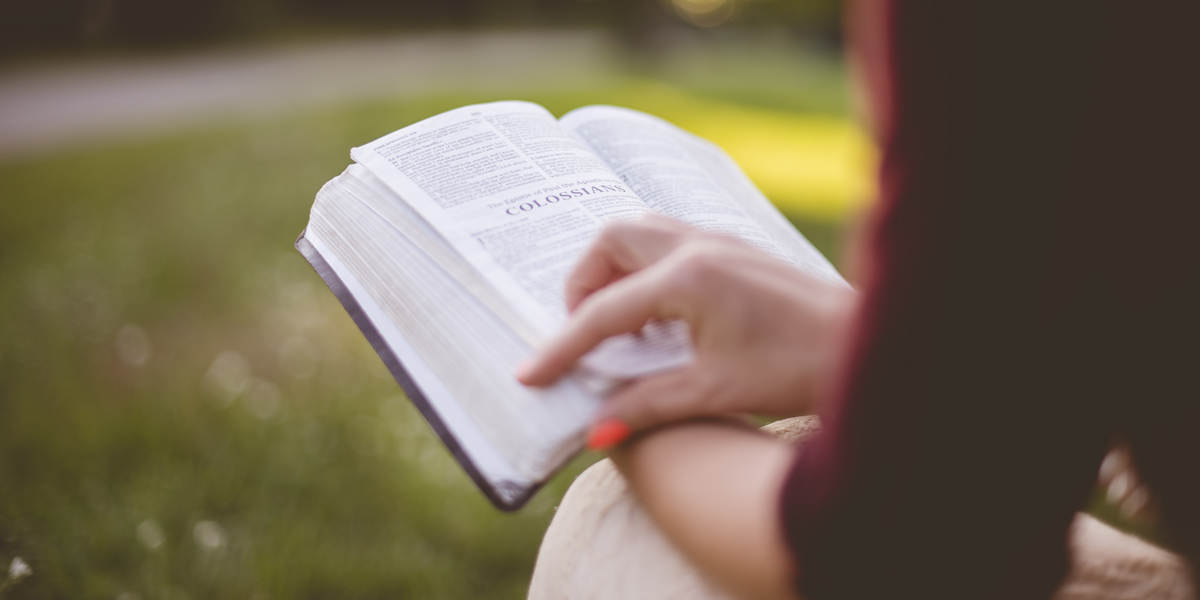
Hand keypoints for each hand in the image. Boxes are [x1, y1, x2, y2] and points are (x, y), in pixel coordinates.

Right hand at [517, 215, 855, 445]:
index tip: (530, 375)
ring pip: (641, 232)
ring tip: (617, 324)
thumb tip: (595, 431)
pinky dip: (646, 270)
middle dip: (583, 284)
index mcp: (687, 278)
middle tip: (583, 335)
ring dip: (614, 270)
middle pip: (611, 240)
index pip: (602, 311)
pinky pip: (669, 242)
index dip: (561, 347)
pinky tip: (660, 317)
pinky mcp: (736, 250)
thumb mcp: (715, 392)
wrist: (867, 346)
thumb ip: (646, 405)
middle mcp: (698, 247)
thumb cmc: (800, 368)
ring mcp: (720, 241)